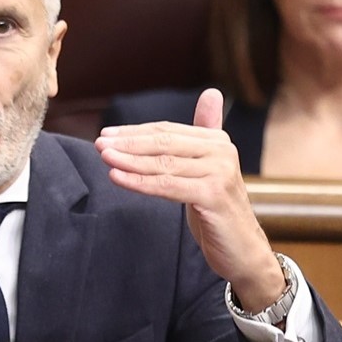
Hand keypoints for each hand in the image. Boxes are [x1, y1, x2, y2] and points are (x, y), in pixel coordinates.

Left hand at [96, 88, 284, 308]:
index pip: (168, 130)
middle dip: (128, 142)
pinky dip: (139, 182)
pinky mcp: (213, 195)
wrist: (242, 248)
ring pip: (164, 164)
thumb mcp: (208, 169)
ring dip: (129, 160)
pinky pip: (167, 186)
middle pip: (164, 142)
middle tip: (99, 142)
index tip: (107, 133)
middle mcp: (222, 152)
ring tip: (104, 156)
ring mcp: (219, 173)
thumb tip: (210, 93)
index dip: (136, 131)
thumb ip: (204, 134)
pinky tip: (117, 177)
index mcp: (217, 141)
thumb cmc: (218, 209)